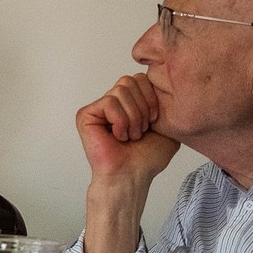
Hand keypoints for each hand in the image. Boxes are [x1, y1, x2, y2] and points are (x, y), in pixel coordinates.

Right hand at [75, 73, 179, 187]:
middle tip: (141, 130)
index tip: (154, 122)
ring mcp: (98, 108)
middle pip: (130, 80)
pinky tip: (118, 136)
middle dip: (142, 107)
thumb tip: (162, 86)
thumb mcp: (167, 125)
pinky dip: (120, 122)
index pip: (141, 78)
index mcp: (129, 102)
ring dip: (132, 117)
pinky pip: (109, 103)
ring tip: (130, 135)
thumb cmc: (147, 157)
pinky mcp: (85, 114)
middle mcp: (112, 102)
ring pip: (120, 90)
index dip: (152, 98)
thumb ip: (165, 104)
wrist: (133, 174)